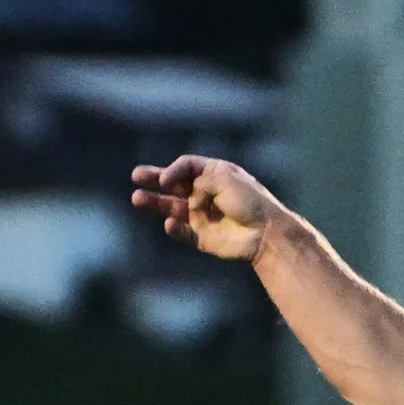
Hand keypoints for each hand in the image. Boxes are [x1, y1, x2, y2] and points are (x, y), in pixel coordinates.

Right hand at [128, 155, 285, 262]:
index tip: (166, 179)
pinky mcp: (202, 237)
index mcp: (214, 175)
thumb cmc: (250, 202)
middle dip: (154, 180)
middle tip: (136, 176)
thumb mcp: (225, 180)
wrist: (267, 233)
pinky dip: (174, 228)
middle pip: (174, 185)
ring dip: (155, 203)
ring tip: (136, 198)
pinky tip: (170, 223)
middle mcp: (206, 194)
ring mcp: (203, 216)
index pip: (186, 167)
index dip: (173, 170)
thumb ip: (200, 180)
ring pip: (173, 208)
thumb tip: (184, 193)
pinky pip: (182, 232)